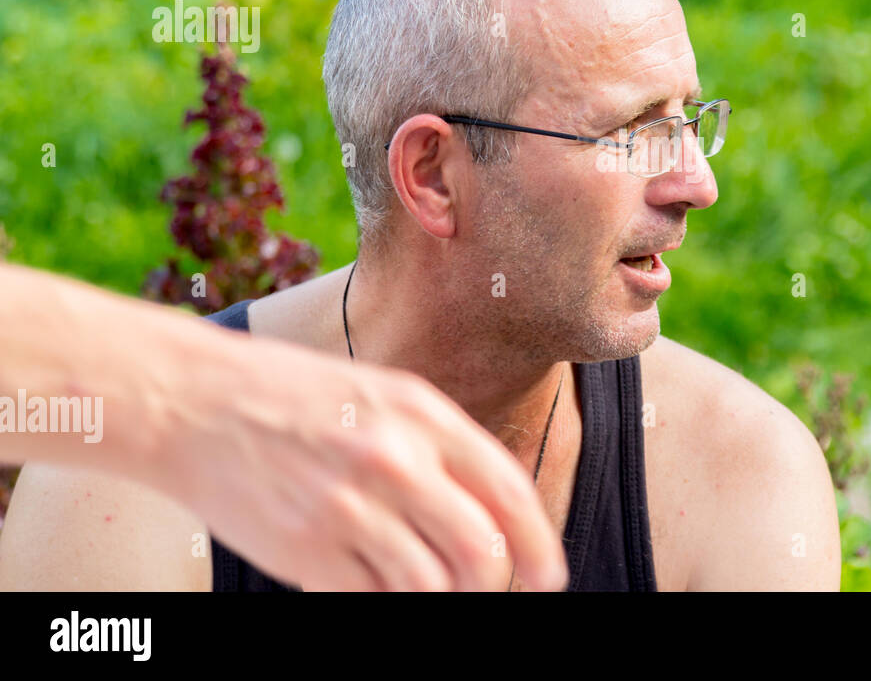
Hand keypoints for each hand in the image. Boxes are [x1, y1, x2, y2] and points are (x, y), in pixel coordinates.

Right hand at [146, 334, 567, 591]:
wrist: (194, 402)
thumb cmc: (295, 398)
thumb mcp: (383, 395)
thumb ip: (440, 447)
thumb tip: (495, 517)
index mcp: (422, 413)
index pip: (508, 490)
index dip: (540, 543)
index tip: (550, 576)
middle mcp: (394, 458)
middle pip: (481, 552)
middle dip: (495, 584)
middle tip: (487, 591)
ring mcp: (349, 507)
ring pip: (430, 587)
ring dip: (441, 598)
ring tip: (430, 588)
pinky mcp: (305, 550)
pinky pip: (370, 599)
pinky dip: (383, 600)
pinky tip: (373, 581)